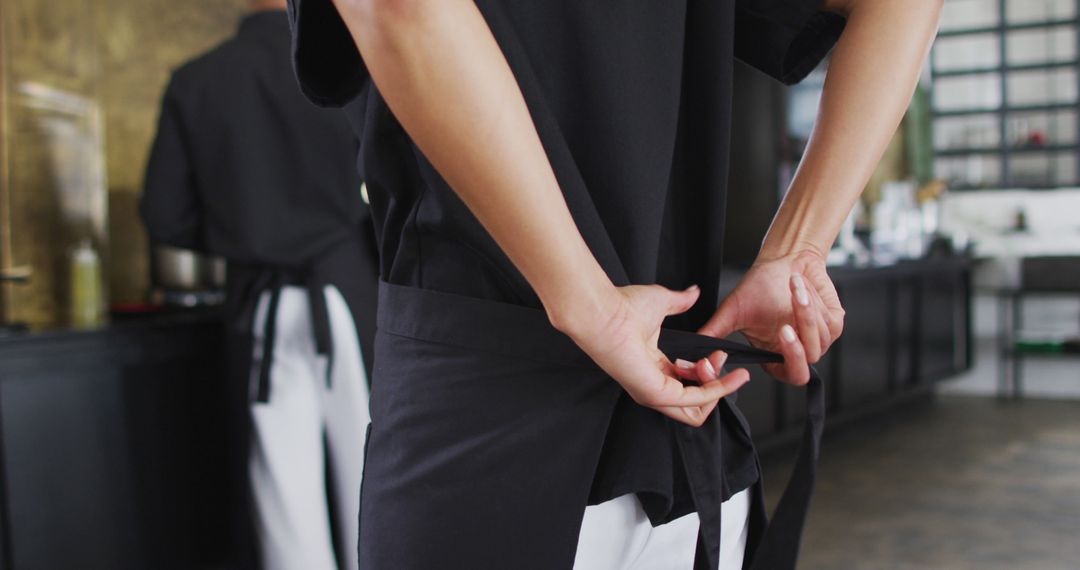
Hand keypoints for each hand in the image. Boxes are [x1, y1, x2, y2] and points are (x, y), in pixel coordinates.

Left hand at [558, 284, 749, 426]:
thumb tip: (693, 293)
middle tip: (717, 359)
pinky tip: (723, 373)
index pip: (688, 383)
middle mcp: (652, 384)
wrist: (603, 311)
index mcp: (653, 367)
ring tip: (715, 362)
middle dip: (716, 383)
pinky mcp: (656, 393)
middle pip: (695, 403)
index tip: (718, 353)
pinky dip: (715, 390)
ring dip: (717, 387)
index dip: (709, 370)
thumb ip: (681, 302)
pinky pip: (694, 401)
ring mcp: (652, 393)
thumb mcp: (662, 302)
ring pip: (696, 411)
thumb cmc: (620, 308)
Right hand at [699, 250, 844, 384]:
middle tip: (784, 328)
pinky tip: (800, 288)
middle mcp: (798, 353)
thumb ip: (715, 334)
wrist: (786, 259)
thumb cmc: (760, 285)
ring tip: (791, 286)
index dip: (780, 363)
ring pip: (818, 340)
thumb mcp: (733, 310)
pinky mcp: (835, 324)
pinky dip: (813, 302)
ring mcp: (819, 340)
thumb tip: (696, 357)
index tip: (768, 339)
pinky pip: (828, 323)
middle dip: (795, 349)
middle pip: (804, 368)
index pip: (785, 375)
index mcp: (775, 357)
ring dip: (803, 309)